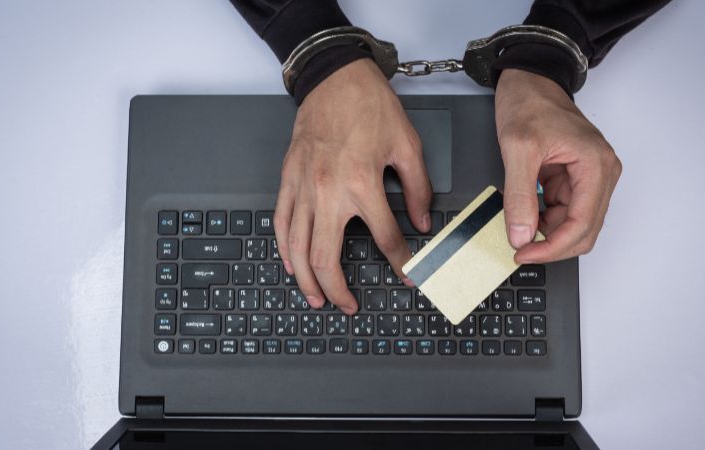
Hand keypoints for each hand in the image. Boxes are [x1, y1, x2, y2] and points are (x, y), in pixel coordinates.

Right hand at [275, 58, 431, 313]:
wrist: (333, 79)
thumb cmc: (369, 106)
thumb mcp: (407, 145)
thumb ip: (417, 189)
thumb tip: (423, 222)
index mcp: (362, 184)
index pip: (385, 238)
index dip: (400, 263)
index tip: (408, 276)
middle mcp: (328, 192)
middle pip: (327, 258)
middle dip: (338, 290)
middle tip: (348, 306)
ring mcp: (302, 188)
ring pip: (297, 249)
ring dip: (306, 281)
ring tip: (317, 299)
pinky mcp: (287, 181)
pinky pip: (280, 224)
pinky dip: (284, 250)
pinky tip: (292, 265)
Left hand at [495, 69, 621, 262]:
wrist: (529, 81)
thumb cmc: (530, 103)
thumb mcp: (517, 149)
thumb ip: (519, 197)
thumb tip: (521, 234)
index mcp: (596, 165)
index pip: (582, 224)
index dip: (553, 247)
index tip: (524, 253)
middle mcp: (600, 173)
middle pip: (584, 230)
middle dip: (552, 245)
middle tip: (520, 249)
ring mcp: (589, 177)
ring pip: (573, 224)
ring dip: (547, 232)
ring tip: (518, 224)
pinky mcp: (574, 178)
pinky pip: (562, 211)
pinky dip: (543, 218)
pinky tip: (525, 212)